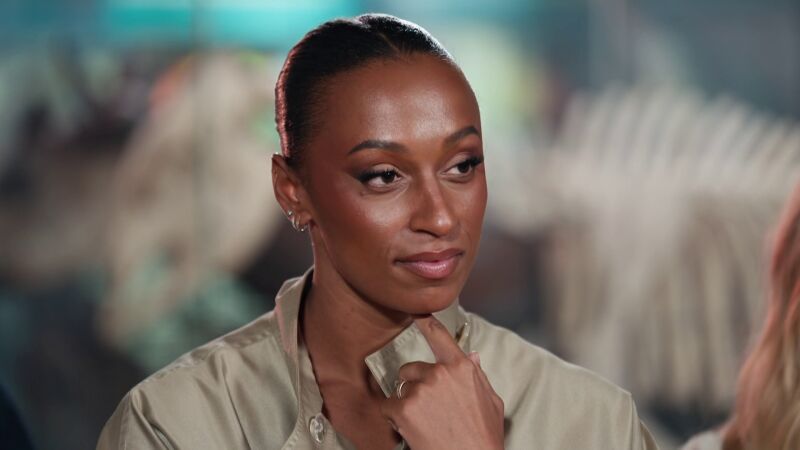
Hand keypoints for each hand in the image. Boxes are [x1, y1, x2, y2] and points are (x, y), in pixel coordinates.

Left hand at [380, 315, 504, 449]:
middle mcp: (439, 374)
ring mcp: (420, 390)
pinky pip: (388, 407)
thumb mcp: (491, 403)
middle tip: (428, 407)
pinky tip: (412, 429)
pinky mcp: (404, 409)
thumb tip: (472, 357)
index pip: (439, 336)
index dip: (425, 322)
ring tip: (425, 422)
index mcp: (462, 368)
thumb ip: (479, 377)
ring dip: (407, 404)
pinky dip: (394, 418)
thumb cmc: (483, 437)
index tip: (416, 312)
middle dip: (415, 384)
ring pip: (401, 390)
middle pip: (411, 369)